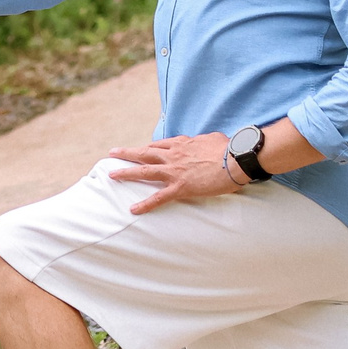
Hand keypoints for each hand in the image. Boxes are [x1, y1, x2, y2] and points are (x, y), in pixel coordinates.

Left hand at [106, 133, 242, 212]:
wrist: (236, 159)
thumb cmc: (230, 148)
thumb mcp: (214, 138)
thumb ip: (206, 140)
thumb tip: (210, 141)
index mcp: (182, 143)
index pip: (159, 145)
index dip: (148, 148)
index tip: (140, 150)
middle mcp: (173, 154)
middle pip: (144, 152)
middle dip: (127, 153)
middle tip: (113, 153)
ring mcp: (174, 171)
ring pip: (144, 171)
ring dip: (126, 172)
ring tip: (112, 175)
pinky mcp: (180, 187)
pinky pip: (158, 197)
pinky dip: (145, 204)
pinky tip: (133, 209)